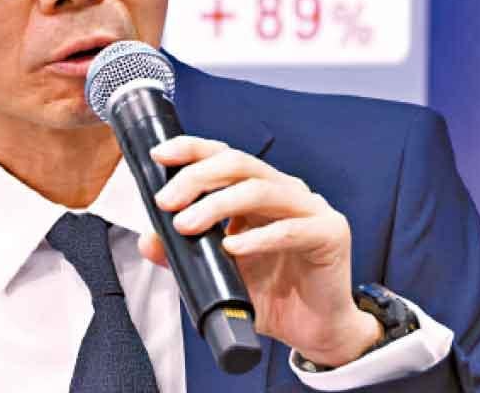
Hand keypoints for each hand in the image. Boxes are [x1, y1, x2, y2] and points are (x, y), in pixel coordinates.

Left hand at [137, 136, 381, 367]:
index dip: (192, 149)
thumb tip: (149, 241)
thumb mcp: (218, 272)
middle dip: (197, 177)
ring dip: (218, 204)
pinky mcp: (330, 233)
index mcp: (257, 190)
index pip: (223, 156)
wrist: (313, 330)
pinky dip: (257, 238)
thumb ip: (184, 254)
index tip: (160, 156)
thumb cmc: (271, 293)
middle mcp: (284, 190)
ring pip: (260, 190)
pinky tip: (234, 248)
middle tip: (166, 201)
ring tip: (187, 225)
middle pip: (238, 163)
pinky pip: (290, 229)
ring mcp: (310, 208)